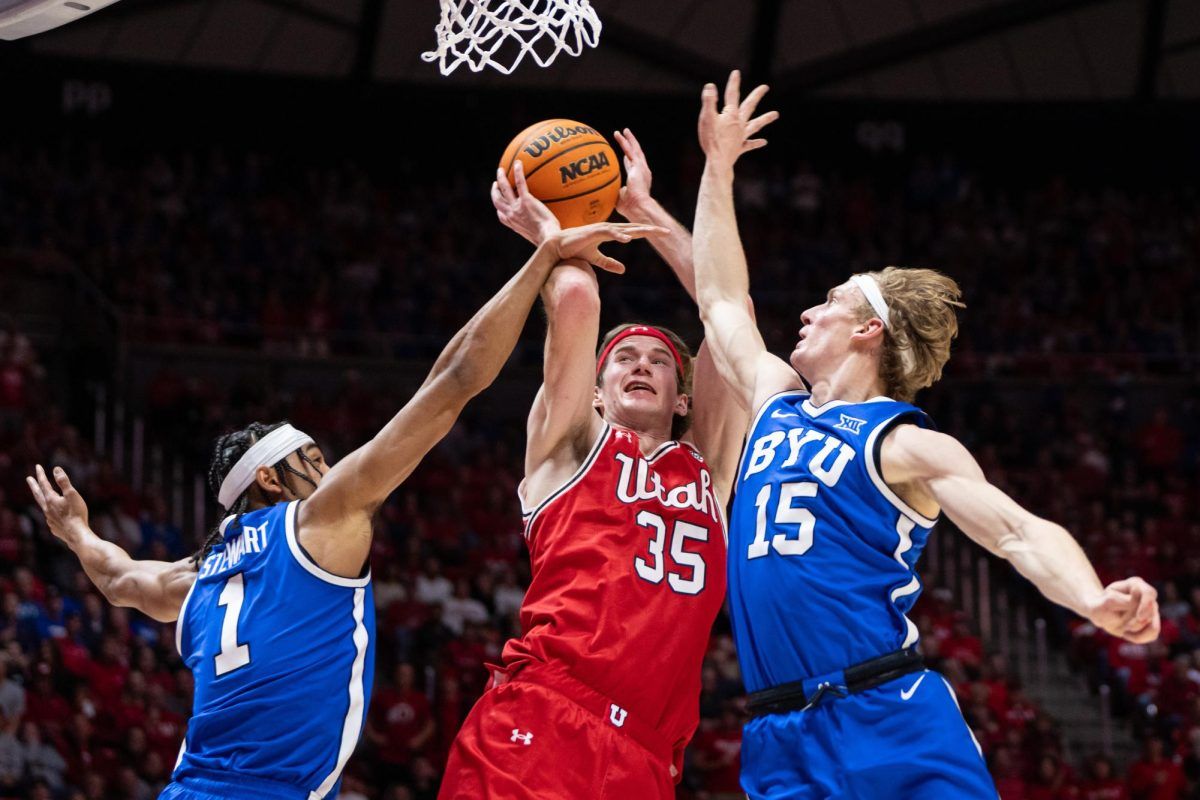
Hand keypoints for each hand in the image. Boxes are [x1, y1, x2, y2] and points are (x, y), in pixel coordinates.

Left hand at [26, 465, 89, 545]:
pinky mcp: (54, 527)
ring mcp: (49, 519)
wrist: (76, 535)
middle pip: (38, 495)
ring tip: (42, 496)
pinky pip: (50, 517)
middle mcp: (47, 509)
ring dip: (41, 499)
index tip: (38, 466)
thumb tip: (56, 469)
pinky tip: (54, 514)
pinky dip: (50, 512)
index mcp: (51, 500)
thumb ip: (64, 481)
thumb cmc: (76, 513)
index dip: (41, 474)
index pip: (44, 484)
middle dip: (34, 485)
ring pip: (43, 506)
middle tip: (29, 479)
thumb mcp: (72, 494)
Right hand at [491, 161, 559, 245]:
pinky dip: (518, 172)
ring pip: (504, 189)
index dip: (499, 209)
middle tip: (496, 183)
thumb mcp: (538, 237)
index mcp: (514, 224)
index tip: (500, 204)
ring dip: (501, 178)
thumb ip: (537, 230)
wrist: (549, 240)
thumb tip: (548, 228)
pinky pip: (520, 183)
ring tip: (501, 170)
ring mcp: (517, 207)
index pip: (502, 216)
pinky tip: (518, 163)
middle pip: (497, 201)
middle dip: (494, 191)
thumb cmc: (548, 241)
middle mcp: (511, 215)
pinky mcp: (526, 201)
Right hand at [543, 222, 668, 273]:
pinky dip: (618, 235)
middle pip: (633, 228)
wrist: (557, 246)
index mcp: (611, 233)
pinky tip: (628, 239)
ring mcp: (601, 229)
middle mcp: (608, 228)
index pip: (633, 231)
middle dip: (650, 229)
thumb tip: (623, 269)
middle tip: (667, 231)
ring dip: (638, 230)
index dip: (648, 232)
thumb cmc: (575, 249)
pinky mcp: (592, 232)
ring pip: (624, 229)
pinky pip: (608, 233)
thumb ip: (609, 263)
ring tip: (653, 233)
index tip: (663, 234)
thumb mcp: (595, 259)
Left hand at [614, 128, 652, 218]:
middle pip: (636, 155)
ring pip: (634, 149)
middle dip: (631, 146)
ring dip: (628, 140)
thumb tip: (604, 193)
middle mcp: (642, 172)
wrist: (638, 206)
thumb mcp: (619, 199)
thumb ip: (614, 193)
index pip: (632, 167)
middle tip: (626, 137)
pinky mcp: (638, 165)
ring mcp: (641, 168)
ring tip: (623, 131)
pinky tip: (620, 134)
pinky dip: (625, 141)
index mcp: (638, 180)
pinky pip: (630, 150)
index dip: (629, 161)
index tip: (625, 156)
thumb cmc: (629, 208)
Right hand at [698, 70, 778, 169]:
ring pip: (755, 125)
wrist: (718, 161)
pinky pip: (750, 144)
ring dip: (765, 119)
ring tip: (776, 114)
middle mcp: (739, 124)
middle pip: (749, 107)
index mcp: (731, 115)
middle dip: (756, 96)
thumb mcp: (706, 118)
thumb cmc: (711, 139)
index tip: (736, 73)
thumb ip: (709, 101)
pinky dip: (756, 142)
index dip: (733, 83)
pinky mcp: (740, 148)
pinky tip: (764, 142)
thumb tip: (710, 86)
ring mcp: (741, 136)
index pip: (732, 95)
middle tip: (765, 87)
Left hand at [1086, 577, 1159, 643]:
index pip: (1149, 593)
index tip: (1139, 617)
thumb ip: (1123, 602)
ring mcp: (1152, 609)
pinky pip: (1152, 635)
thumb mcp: (1106, 603)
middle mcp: (1147, 596)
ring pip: (1153, 626)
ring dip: (1135, 630)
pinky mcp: (1152, 622)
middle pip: (1150, 613)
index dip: (1146, 605)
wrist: (1100, 613)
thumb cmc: (1101, 605)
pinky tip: (1126, 634)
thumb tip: (1139, 603)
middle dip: (1134, 622)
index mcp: (1135, 584)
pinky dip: (1138, 637)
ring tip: (1123, 628)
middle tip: (1121, 624)